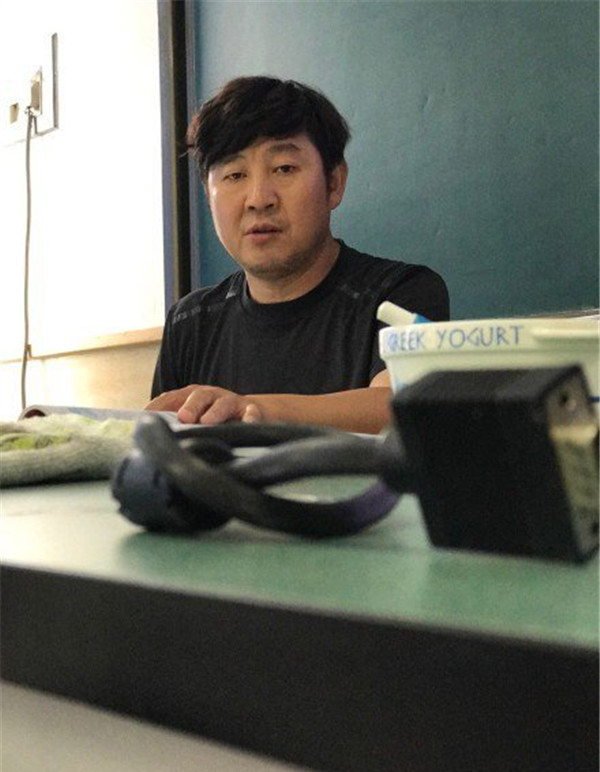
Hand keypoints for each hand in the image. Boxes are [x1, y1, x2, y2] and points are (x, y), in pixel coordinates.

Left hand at [145, 385, 264, 424]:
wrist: (248, 413)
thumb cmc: (214, 418)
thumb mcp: (194, 417)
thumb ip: (174, 425)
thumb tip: (146, 437)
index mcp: (193, 396)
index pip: (172, 397)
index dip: (159, 405)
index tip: (146, 417)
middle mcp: (211, 395)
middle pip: (199, 396)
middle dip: (190, 406)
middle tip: (183, 418)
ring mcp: (232, 402)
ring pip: (224, 403)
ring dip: (215, 412)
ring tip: (208, 423)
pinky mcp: (251, 411)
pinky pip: (251, 414)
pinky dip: (250, 419)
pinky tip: (247, 425)